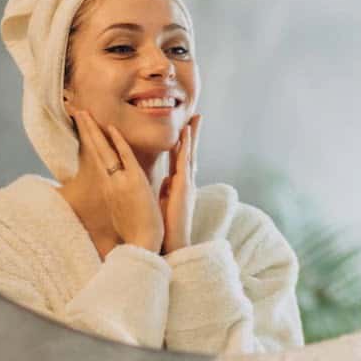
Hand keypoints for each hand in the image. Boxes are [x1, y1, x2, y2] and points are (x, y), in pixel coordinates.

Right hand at [73, 111, 163, 252]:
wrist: (143, 245)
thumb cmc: (136, 231)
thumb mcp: (125, 209)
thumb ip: (120, 197)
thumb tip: (116, 193)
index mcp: (111, 187)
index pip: (98, 158)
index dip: (90, 140)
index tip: (84, 125)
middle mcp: (111, 182)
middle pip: (96, 150)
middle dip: (86, 129)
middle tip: (77, 110)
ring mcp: (121, 182)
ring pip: (105, 150)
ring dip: (95, 130)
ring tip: (84, 113)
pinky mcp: (133, 183)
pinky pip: (124, 158)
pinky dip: (117, 143)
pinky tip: (110, 128)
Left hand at [159, 114, 200, 253]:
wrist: (171, 244)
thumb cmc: (165, 227)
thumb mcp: (164, 203)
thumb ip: (166, 189)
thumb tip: (166, 179)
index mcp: (179, 185)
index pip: (181, 159)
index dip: (183, 143)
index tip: (185, 128)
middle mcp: (186, 182)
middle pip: (189, 153)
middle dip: (193, 134)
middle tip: (196, 116)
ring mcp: (186, 184)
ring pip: (190, 154)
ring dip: (192, 136)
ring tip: (194, 119)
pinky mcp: (184, 188)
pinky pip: (185, 163)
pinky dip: (185, 147)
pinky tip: (185, 135)